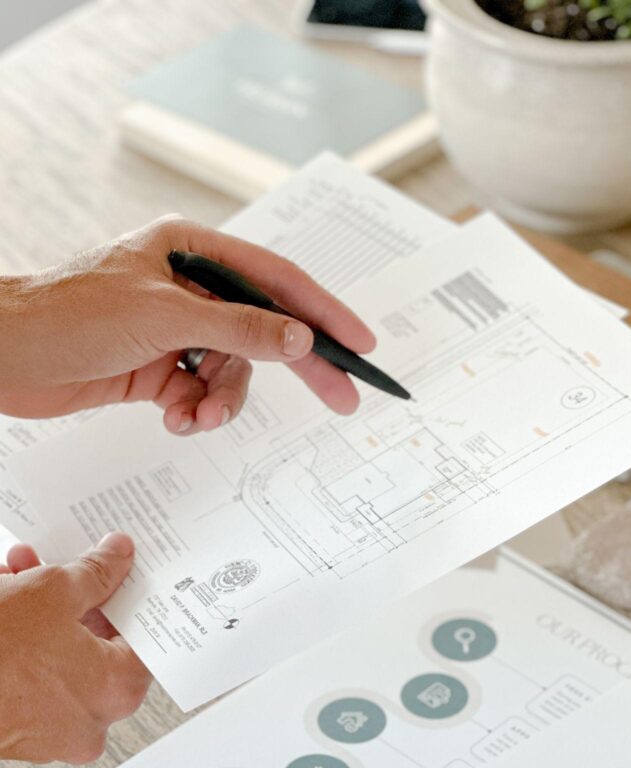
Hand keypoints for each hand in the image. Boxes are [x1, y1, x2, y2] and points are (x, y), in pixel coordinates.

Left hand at [0, 217, 375, 431]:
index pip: (278, 280)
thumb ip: (241, 328)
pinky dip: (195, 411)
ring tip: (198, 417)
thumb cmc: (67, 314)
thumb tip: (300, 338)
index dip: (325, 311)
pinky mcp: (158, 367)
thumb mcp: (166, 316)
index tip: (359, 343)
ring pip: (233, 372)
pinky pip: (201, 393)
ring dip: (223, 401)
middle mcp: (189, 288)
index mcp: (194, 252)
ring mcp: (175, 330)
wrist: (4, 356)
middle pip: (265, 330)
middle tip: (340, 399)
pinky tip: (174, 417)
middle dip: (296, 369)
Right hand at [0, 534, 151, 763]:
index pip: (146, 639)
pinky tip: (4, 595)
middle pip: (99, 643)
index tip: (127, 574)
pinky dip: (23, 639)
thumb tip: (118, 556)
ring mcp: (54, 732)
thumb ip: (95, 572)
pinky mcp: (18, 731)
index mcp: (117, 688)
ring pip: (61, 655)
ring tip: (21, 569)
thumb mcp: (51, 591)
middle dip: (77, 595)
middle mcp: (93, 719)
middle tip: (68, 565)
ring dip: (43, 610)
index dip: (134, 599)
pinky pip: (33, 675)